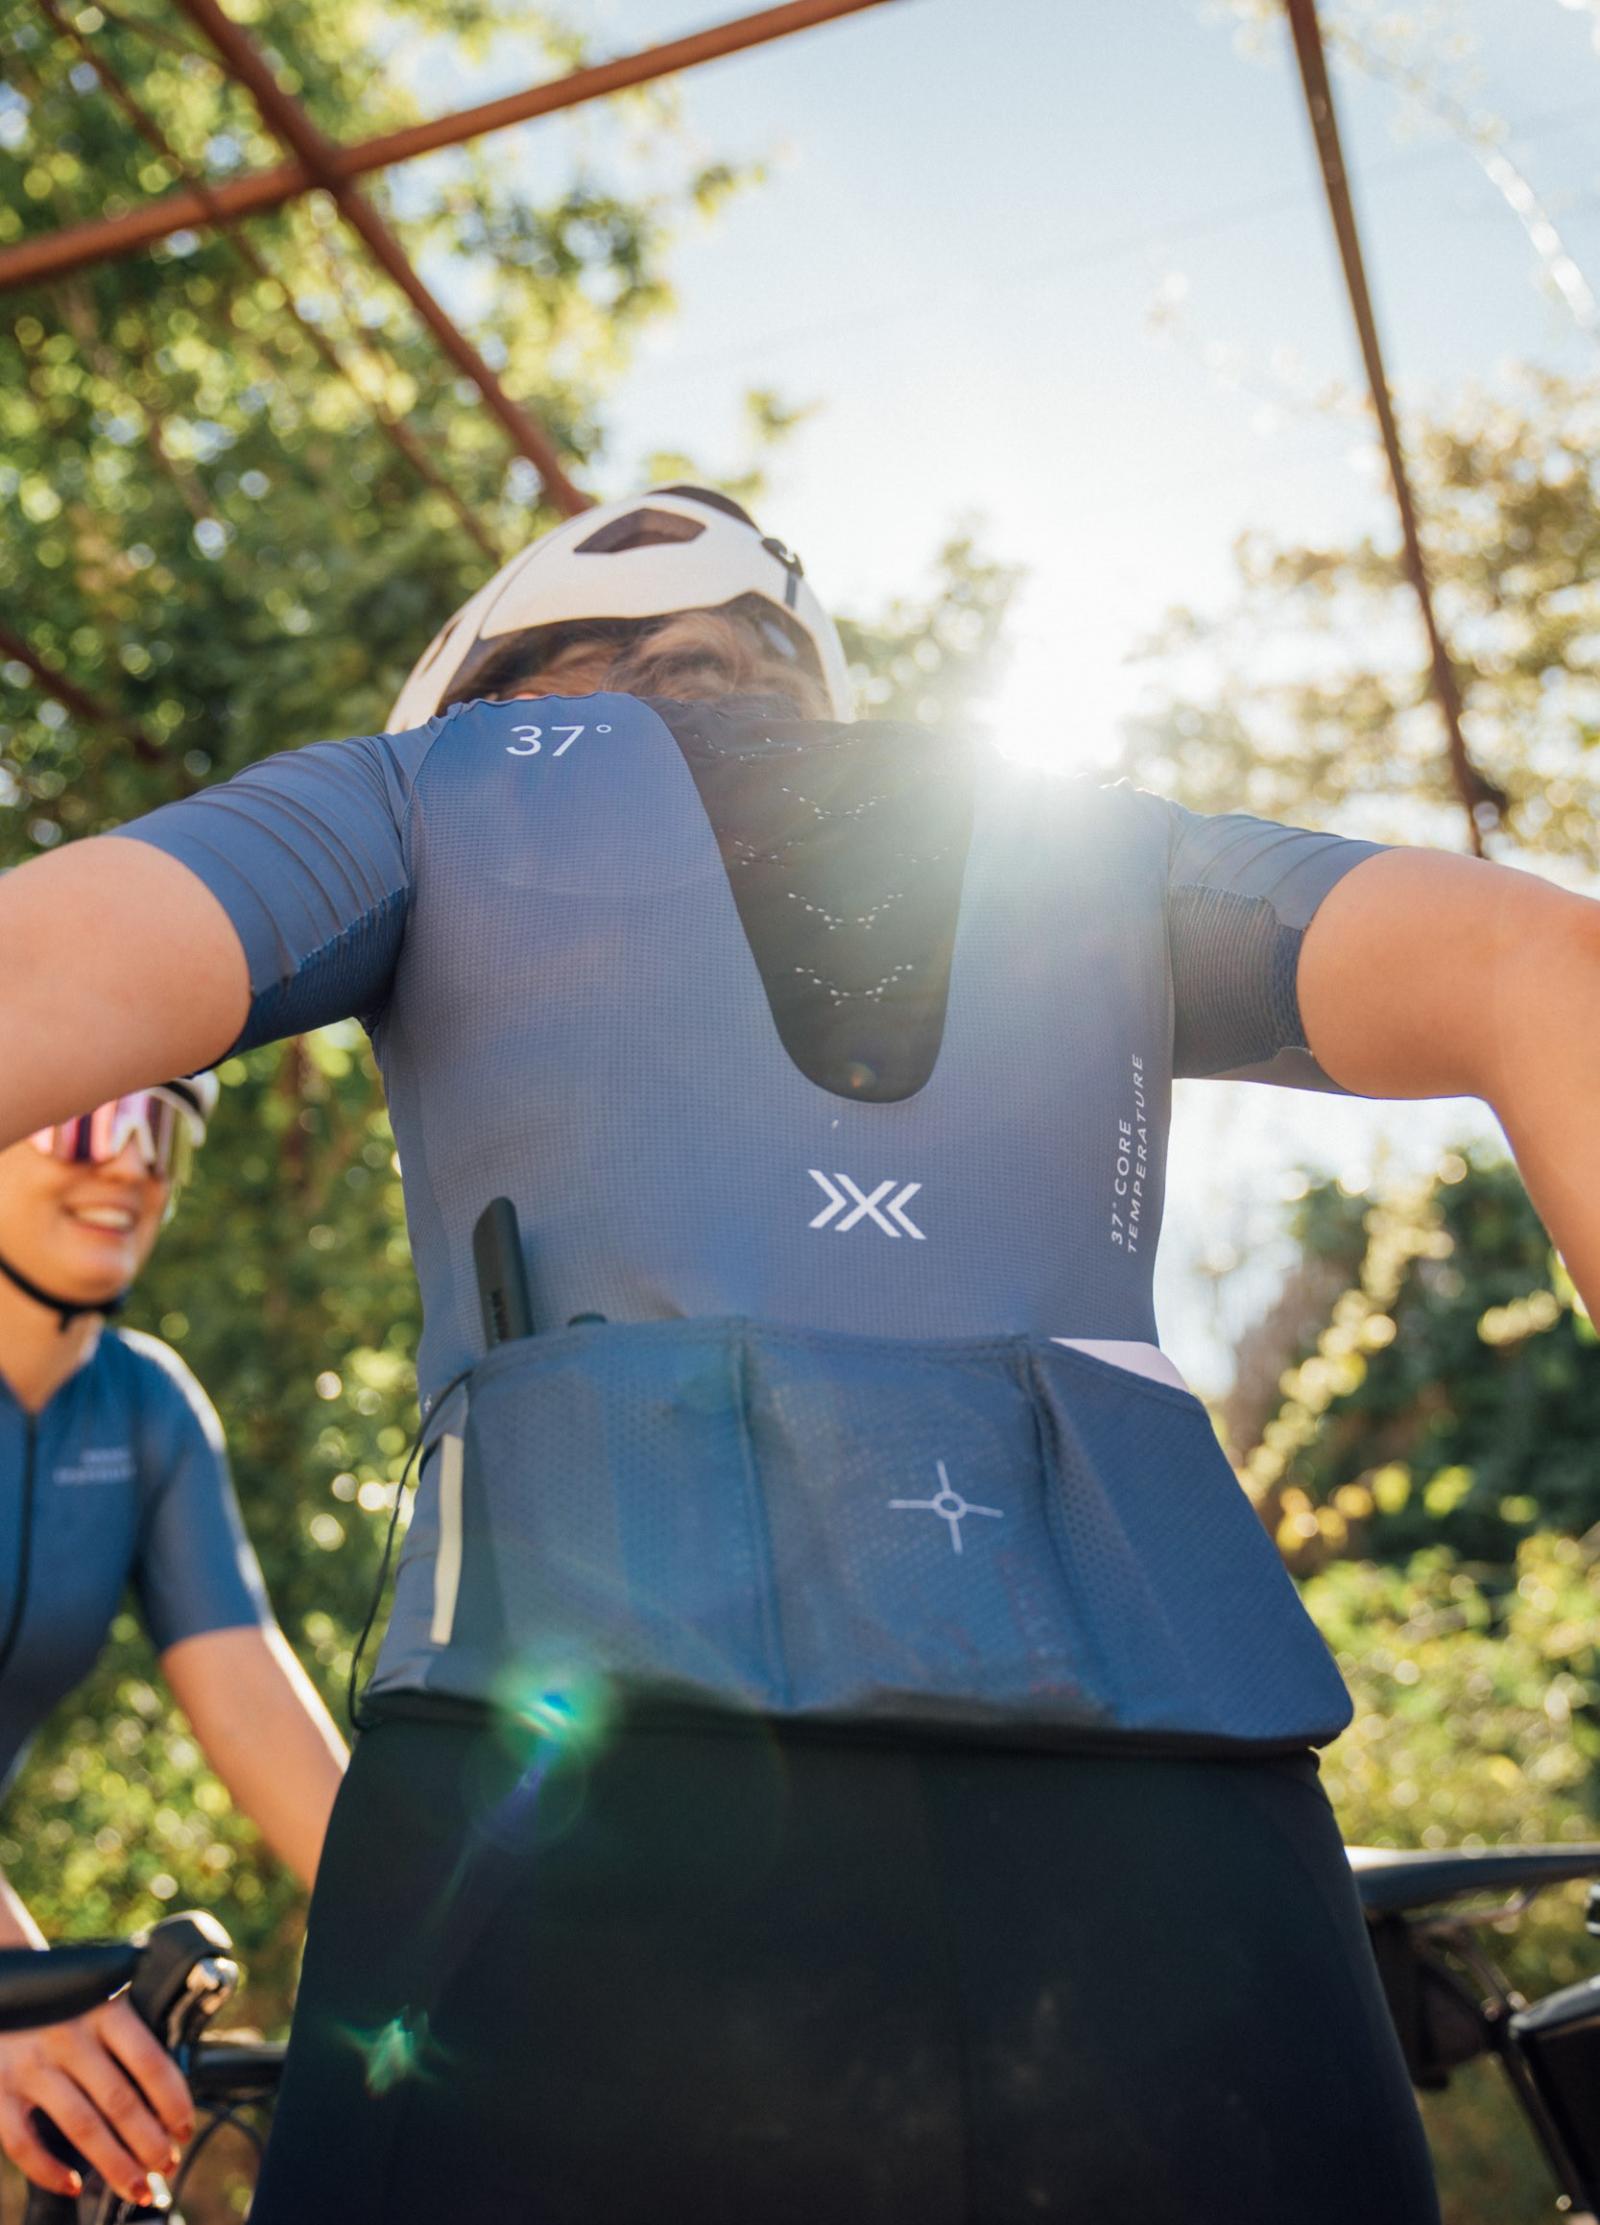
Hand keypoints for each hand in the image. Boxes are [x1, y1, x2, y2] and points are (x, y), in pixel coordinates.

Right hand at [0, 1993, 193, 2204]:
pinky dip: (49, 2171)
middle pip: (120, 2102)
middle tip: (167, 2165)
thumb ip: (129, 2033)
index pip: (150, 2062)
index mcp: (105, 2009)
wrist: (0, 1991)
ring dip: (115, 2165)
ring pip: (81, 2128)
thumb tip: (168, 2091)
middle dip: (149, 2143)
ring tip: (137, 2186)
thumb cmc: (64, 2001)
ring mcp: (32, 2066)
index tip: (185, 2130)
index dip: (173, 2103)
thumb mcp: (101, 1999)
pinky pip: (24, 2143)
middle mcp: (69, 2036)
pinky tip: (74, 2184)